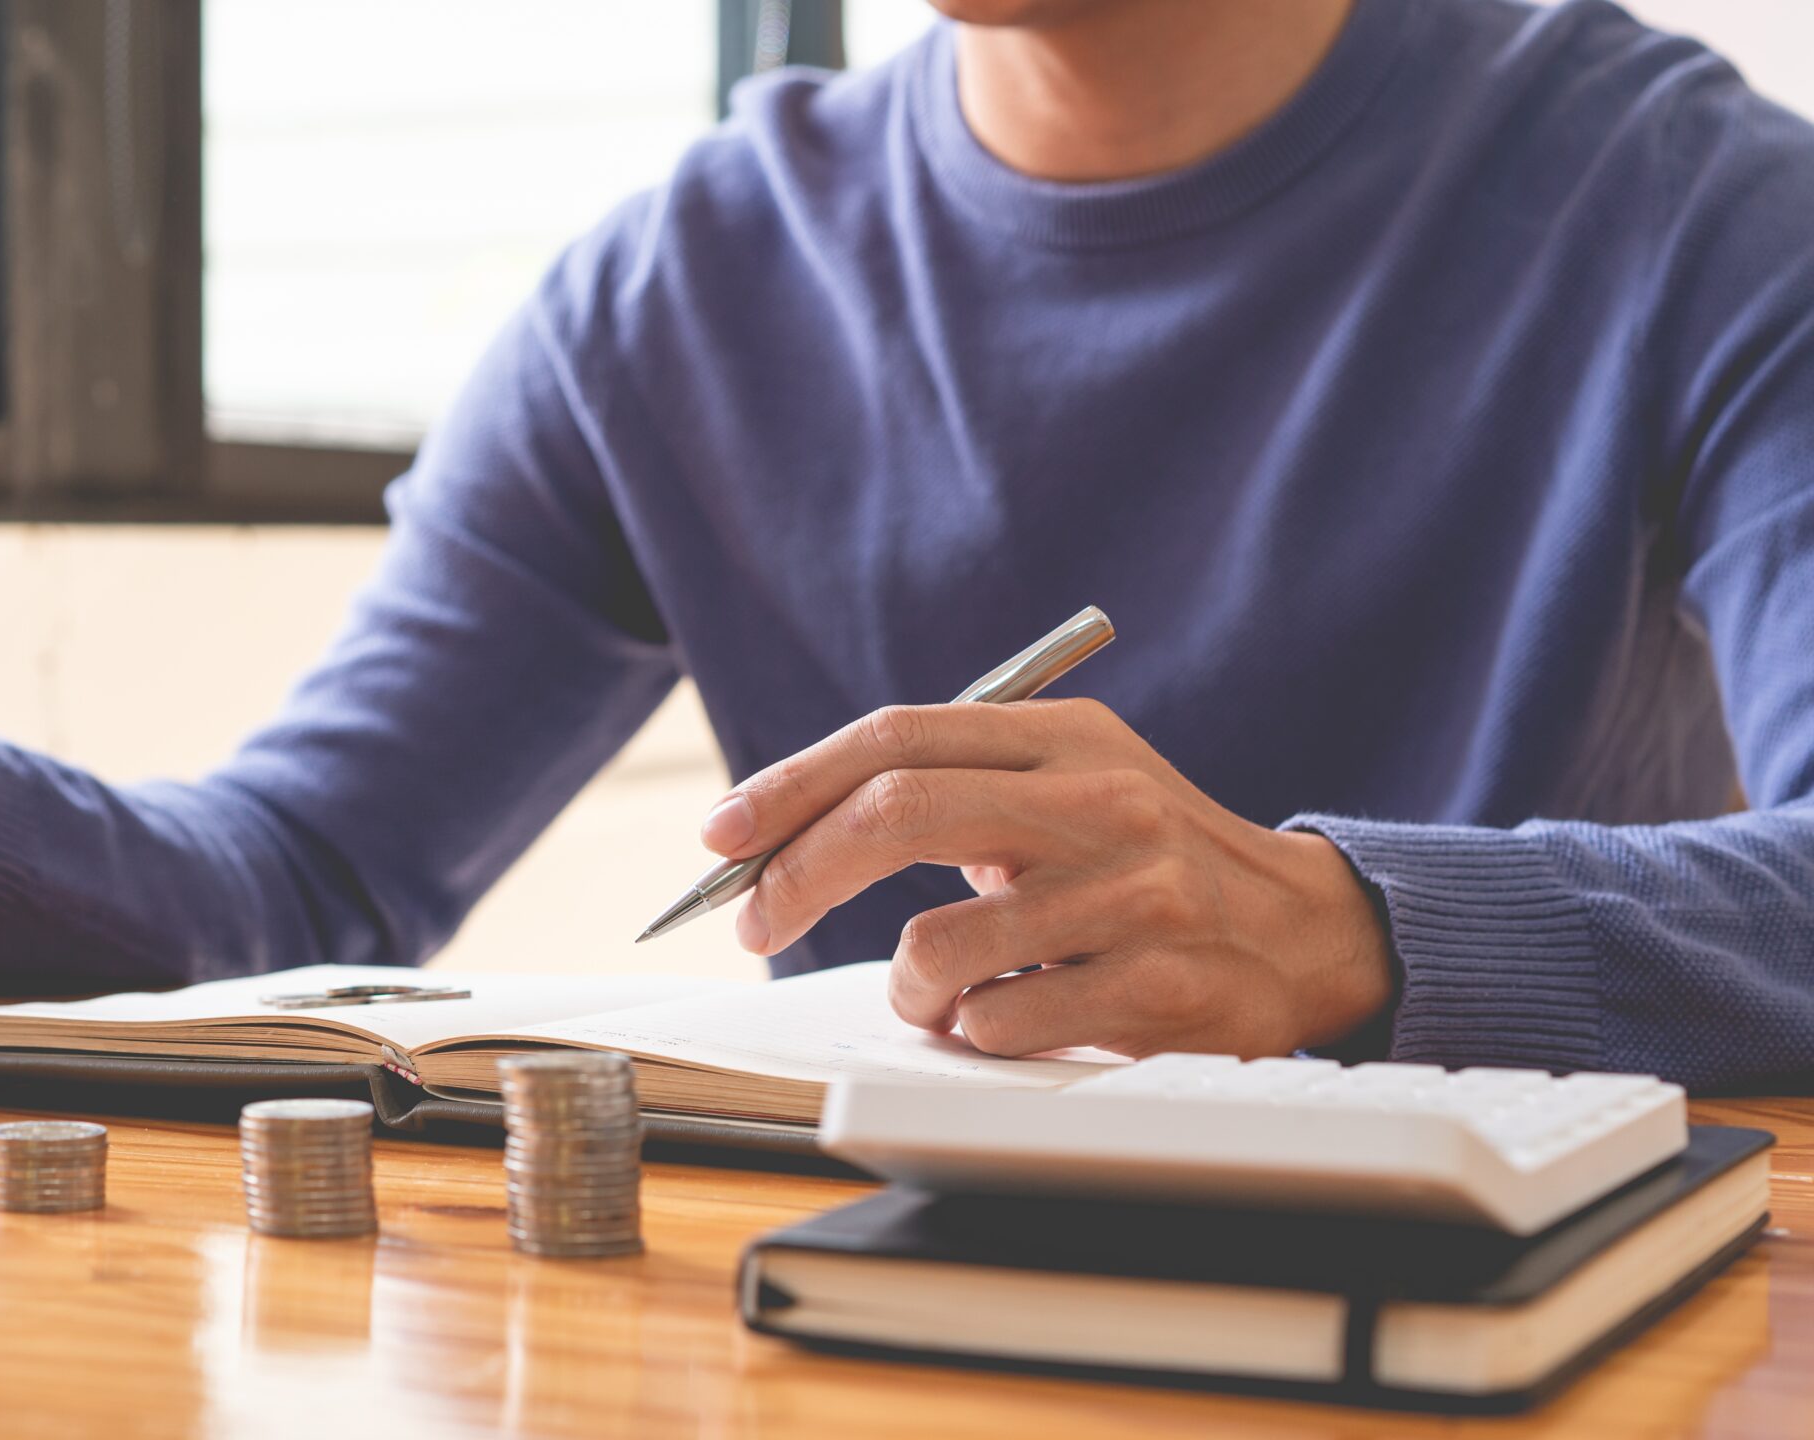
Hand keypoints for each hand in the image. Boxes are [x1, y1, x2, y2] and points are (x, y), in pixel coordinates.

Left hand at [703, 698, 1392, 1057]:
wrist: (1308, 933)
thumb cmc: (1149, 863)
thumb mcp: (1068, 785)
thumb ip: (951, 785)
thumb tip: (778, 829)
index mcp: (1066, 737)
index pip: (896, 739)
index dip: (791, 786)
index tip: (724, 837)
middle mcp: (1102, 800)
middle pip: (897, 813)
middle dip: (798, 874)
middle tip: (754, 922)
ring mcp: (1135, 893)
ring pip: (937, 947)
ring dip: (908, 991)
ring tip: (942, 995)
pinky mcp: (1160, 987)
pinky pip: (998, 1026)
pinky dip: (976, 1035)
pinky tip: (1018, 1020)